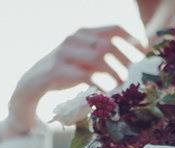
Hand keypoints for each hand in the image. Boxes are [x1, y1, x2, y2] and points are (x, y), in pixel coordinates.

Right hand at [5, 25, 146, 134]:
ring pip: (99, 58)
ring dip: (115, 73)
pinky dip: (100, 84)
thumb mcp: (84, 59)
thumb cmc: (64, 74)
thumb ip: (104, 54)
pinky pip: (86, 75)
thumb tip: (137, 54)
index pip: (115, 29)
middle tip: (132, 75)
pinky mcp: (57, 71)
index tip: (143, 55)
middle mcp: (74, 38)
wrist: (31, 86)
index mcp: (83, 32)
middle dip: (125, 60)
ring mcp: (64, 53)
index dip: (133, 41)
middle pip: (110, 45)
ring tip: (121, 84)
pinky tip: (106, 91)